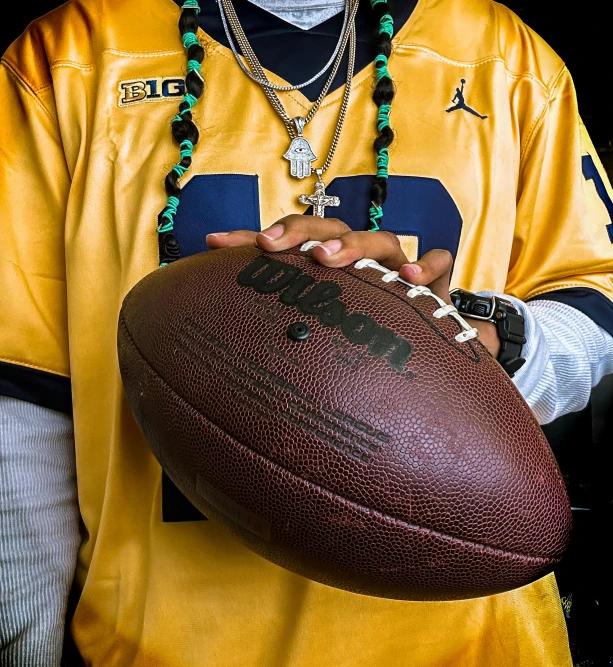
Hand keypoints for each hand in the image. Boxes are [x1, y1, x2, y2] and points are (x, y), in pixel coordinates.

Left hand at [206, 215, 500, 356]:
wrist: (425, 355)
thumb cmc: (363, 343)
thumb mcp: (318, 336)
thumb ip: (282, 331)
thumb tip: (221, 344)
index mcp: (329, 268)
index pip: (289, 244)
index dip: (249, 239)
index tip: (213, 245)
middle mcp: (361, 263)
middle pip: (332, 228)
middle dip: (300, 231)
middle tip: (269, 245)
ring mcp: (398, 271)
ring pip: (383, 239)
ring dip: (353, 244)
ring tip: (326, 259)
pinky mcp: (435, 287)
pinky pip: (440, 263)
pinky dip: (427, 265)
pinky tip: (409, 278)